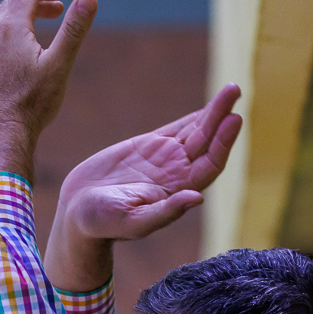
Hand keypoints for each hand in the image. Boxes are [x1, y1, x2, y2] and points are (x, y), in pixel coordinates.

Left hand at [0, 0, 97, 185]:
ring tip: (31, 30)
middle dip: (34, 4)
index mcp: (11, 26)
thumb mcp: (59, 64)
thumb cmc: (33, 103)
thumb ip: (73, 29)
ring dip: (13, 20)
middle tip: (55, 11)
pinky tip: (4, 51)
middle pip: (10, 5)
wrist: (0, 135)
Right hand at [44, 84, 243, 291]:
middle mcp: (178, 175)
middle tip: (234, 90)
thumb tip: (198, 198)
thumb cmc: (104, 223)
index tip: (234, 119)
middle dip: (222, 117)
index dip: (223, 143)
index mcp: (178, 192)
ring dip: (213, 113)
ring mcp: (165, 160)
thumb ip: (166, 211)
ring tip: (231, 90)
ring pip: (195, 133)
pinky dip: (193, 118)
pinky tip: (209, 107)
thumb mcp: (134, 222)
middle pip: (207, 143)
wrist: (78, 211)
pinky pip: (177, 129)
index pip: (209, 165)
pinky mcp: (148, 148)